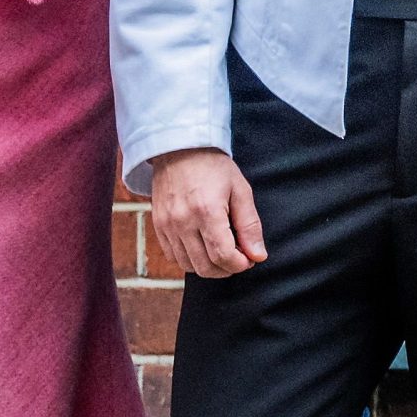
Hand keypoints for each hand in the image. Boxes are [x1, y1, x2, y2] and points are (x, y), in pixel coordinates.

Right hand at [151, 148, 267, 278]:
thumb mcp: (240, 190)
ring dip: (208, 266)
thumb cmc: (214, 167)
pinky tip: (202, 246)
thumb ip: (249, 225)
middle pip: (205, 267)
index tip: (249, 259)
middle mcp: (183, 222)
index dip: (240, 264)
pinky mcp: (158, 226)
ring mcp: (167, 226)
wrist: (180, 148)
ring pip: (188, 265)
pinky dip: (190, 259)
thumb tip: (258, 256)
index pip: (223, 256)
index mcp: (207, 211)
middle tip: (238, 257)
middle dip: (226, 269)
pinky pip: (173, 256)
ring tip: (222, 251)